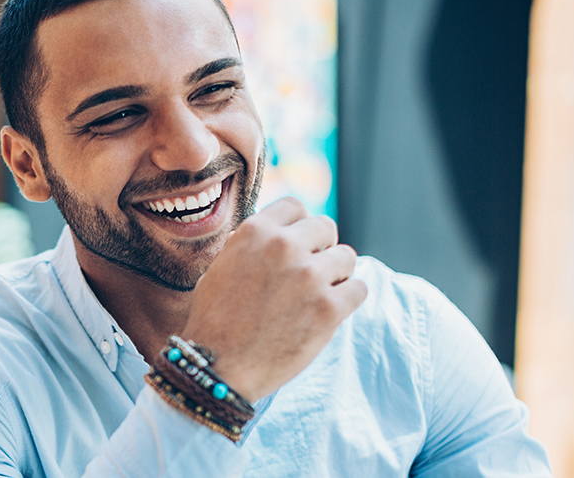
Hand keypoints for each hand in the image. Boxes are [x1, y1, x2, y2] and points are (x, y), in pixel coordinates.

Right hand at [182, 197, 366, 400]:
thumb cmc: (214, 322)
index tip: (297, 244)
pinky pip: (359, 289)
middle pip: (326, 227)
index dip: (298, 226)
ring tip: (316, 296)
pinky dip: (348, 299)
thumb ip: (249, 246)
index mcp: (254, 232)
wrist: (219, 368)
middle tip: (309, 273)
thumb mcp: (219, 269)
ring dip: (336, 275)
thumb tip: (274, 233)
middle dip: (320, 248)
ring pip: (346, 258)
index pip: (294, 206)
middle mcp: (283, 246)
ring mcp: (309, 276)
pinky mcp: (329, 308)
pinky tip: (329, 311)